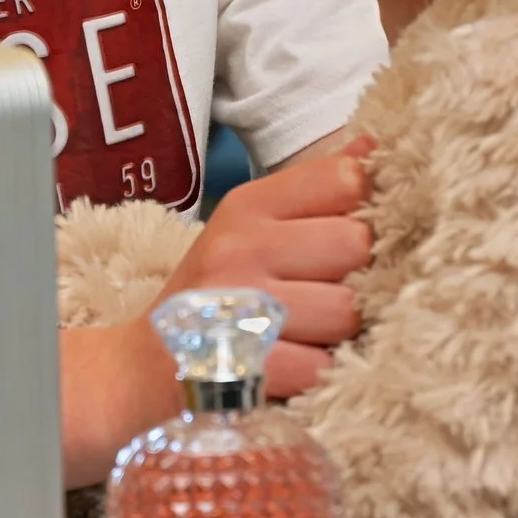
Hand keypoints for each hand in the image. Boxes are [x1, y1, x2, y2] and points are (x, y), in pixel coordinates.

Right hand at [153, 144, 373, 397]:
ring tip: (311, 330)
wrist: (143, 365)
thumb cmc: (214, 289)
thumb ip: (314, 188)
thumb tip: (373, 145)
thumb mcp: (251, 225)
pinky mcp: (245, 367)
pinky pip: (322, 366)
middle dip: (358, 274)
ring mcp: (240, 308)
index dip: (364, 208)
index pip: (344, 178)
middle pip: (356, 244)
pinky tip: (294, 363)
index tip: (347, 234)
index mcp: (248, 206)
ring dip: (341, 331)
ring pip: (347, 311)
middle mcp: (241, 248)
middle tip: (330, 290)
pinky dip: (318, 372)